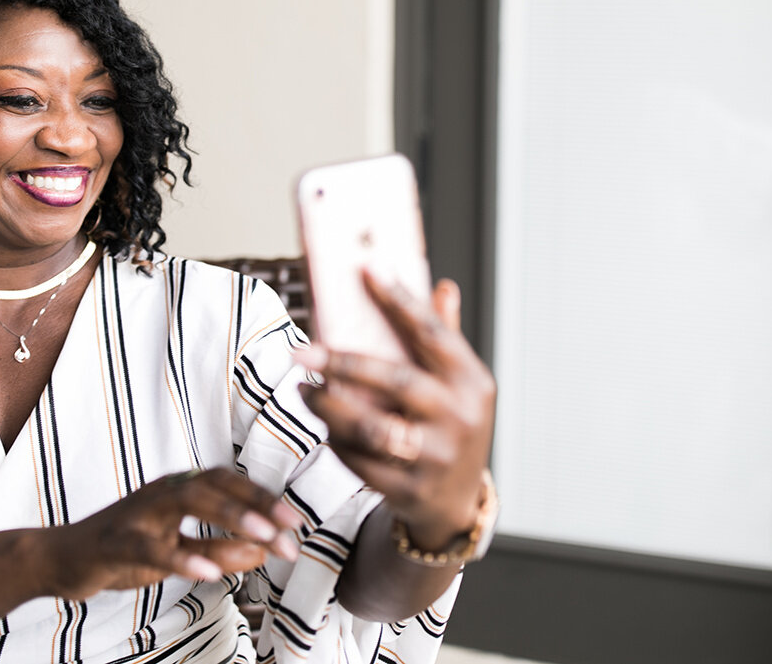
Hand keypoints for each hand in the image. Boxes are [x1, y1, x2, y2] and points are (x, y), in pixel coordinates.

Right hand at [44, 467, 301, 600]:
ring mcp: (136, 513)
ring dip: (229, 517)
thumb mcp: (178, 553)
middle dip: (256, 504)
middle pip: (214, 485)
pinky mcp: (114, 540)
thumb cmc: (123, 552)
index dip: (262, 498)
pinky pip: (150, 546)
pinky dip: (181, 557)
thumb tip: (264, 551)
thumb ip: (219, 550)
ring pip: (187, 502)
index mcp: (176, 490)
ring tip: (264, 537)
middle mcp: (160, 492)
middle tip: (289, 530)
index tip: (295, 522)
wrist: (62, 560)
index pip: (226, 483)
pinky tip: (208, 572)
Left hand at [298, 273, 495, 549]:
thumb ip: (445, 336)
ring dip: (329, 409)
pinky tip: (324, 427)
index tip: (366, 268)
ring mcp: (437, 457)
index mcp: (471, 382)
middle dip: (342, 364)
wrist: (457, 502)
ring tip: (304, 391)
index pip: (433, 333)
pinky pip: (361, 463)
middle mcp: (459, 418)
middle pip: (396, 381)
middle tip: (300, 352)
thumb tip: (443, 285)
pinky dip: (336, 443)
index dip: (399, 300)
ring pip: (372, 429)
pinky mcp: (410, 490)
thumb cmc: (449, 425)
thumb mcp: (458, 384)